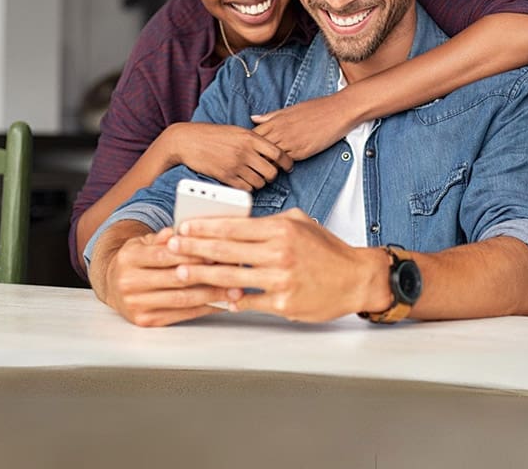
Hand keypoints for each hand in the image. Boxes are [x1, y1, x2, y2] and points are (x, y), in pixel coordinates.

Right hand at [95, 226, 231, 326]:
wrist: (112, 285)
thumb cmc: (136, 260)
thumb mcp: (144, 242)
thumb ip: (163, 237)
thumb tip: (182, 231)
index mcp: (129, 258)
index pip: (165, 256)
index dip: (192, 254)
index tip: (217, 251)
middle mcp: (129, 282)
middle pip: (176, 279)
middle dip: (208, 275)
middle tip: (234, 271)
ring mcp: (135, 304)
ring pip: (181, 300)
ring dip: (212, 295)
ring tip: (234, 290)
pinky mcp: (144, 321)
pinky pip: (180, 315)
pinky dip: (203, 309)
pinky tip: (220, 303)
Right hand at [163, 122, 292, 190]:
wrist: (188, 141)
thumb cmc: (212, 135)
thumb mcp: (236, 131)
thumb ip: (254, 139)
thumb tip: (271, 151)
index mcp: (250, 137)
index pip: (278, 153)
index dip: (287, 162)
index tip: (288, 166)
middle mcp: (245, 151)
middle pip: (272, 172)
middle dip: (272, 175)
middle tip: (266, 174)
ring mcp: (235, 165)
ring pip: (260, 182)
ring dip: (259, 182)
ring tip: (253, 177)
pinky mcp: (226, 177)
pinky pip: (246, 188)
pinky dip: (247, 187)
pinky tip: (243, 182)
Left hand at [167, 209, 390, 321]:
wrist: (356, 278)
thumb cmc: (327, 250)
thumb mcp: (300, 222)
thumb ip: (269, 222)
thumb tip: (237, 223)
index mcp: (281, 229)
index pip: (233, 226)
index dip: (204, 227)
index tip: (183, 227)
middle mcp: (279, 253)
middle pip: (225, 250)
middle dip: (193, 248)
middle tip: (171, 247)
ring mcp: (281, 280)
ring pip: (231, 277)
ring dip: (202, 275)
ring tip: (181, 272)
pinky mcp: (284, 304)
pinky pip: (249, 302)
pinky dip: (229, 300)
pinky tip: (213, 297)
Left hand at [251, 94, 357, 160]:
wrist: (338, 111)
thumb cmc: (316, 108)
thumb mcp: (290, 109)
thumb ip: (271, 116)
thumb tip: (253, 118)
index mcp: (276, 120)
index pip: (253, 135)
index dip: (249, 144)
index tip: (247, 149)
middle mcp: (280, 132)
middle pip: (258, 148)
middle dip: (254, 156)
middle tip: (252, 162)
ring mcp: (290, 143)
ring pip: (270, 157)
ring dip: (266, 163)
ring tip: (265, 167)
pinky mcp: (302, 152)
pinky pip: (285, 162)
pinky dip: (281, 165)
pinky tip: (281, 167)